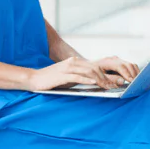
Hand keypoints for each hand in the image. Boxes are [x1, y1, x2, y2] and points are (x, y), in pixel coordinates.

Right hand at [25, 55, 140, 91]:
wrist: (34, 79)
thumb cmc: (53, 80)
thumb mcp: (69, 77)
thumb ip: (81, 77)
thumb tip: (95, 82)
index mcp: (76, 62)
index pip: (95, 67)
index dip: (106, 74)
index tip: (114, 82)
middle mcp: (73, 62)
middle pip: (95, 68)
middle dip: (106, 77)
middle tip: (114, 85)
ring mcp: (68, 67)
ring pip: (88, 71)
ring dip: (100, 79)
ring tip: (108, 86)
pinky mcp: (62, 75)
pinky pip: (77, 76)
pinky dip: (87, 79)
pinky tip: (94, 82)